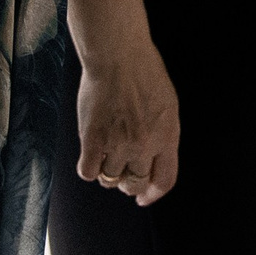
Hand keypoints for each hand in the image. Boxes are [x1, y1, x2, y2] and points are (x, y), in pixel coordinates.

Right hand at [75, 37, 179, 205]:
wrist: (118, 55)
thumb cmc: (144, 73)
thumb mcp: (167, 105)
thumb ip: (163, 134)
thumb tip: (154, 159)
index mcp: (167, 136)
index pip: (164, 181)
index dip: (152, 194)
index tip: (143, 199)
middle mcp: (144, 144)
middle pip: (135, 184)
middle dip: (128, 185)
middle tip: (121, 176)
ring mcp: (118, 143)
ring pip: (110, 179)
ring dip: (107, 173)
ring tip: (105, 157)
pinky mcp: (93, 139)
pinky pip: (88, 171)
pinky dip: (88, 168)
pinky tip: (89, 156)